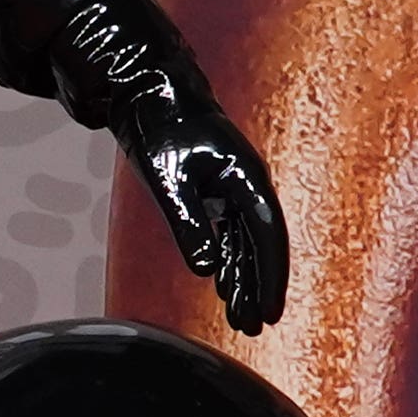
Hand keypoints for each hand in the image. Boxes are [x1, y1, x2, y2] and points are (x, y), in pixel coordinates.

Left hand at [120, 91, 290, 336]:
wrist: (146, 89)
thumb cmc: (158, 127)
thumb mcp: (168, 179)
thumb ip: (188, 225)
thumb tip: (207, 271)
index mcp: (245, 177)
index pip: (267, 236)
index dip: (270, 277)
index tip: (270, 312)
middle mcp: (247, 183)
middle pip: (260, 245)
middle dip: (258, 287)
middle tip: (254, 326)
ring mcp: (232, 186)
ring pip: (245, 242)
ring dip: (243, 279)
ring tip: (240, 318)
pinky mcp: (215, 188)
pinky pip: (230, 232)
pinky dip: (228, 260)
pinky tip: (223, 286)